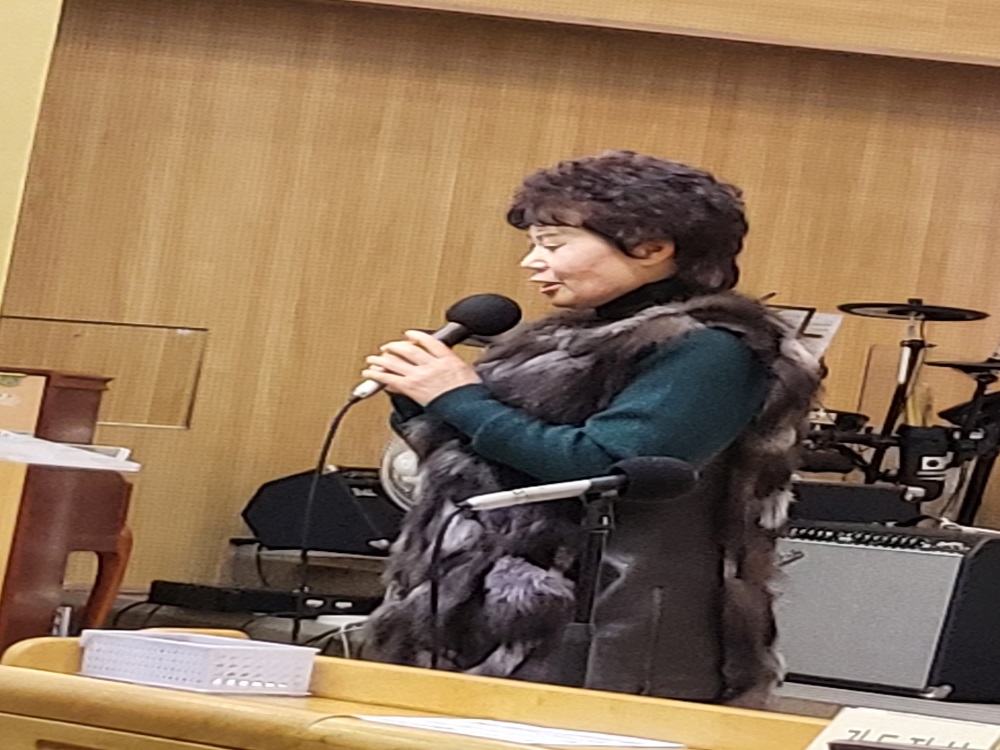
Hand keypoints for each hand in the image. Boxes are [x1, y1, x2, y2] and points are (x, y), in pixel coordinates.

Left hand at [361, 330, 480, 404]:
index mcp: (446, 358)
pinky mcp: (411, 387)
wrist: (469, 408)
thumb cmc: (471, 394)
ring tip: (372, 360)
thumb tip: (447, 362)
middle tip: (387, 347)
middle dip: (394, 346)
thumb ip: (453, 364)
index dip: (416, 336)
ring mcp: (420, 375)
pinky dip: (377, 374)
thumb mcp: (468, 371)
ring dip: (381, 359)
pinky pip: (389, 378)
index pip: (428, 341)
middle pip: (408, 349)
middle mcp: (431, 364)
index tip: (409, 334)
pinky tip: (370, 374)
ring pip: (395, 361)